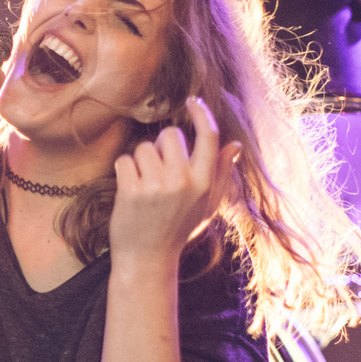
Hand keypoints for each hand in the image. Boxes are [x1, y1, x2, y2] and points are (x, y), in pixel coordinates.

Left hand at [108, 96, 238, 267]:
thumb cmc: (179, 229)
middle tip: (160, 170)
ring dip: (141, 161)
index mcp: (204, 183)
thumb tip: (236, 146)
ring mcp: (156, 186)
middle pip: (170, 134)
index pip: (208, 136)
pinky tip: (130, 191)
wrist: (148, 259)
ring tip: (145, 185)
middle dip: (162, 146)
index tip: (192, 102)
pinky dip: (124, 172)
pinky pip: (124, 160)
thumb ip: (221, 174)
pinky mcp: (130, 191)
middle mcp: (183, 182)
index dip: (201, 113)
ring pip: (144, 147)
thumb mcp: (208, 205)